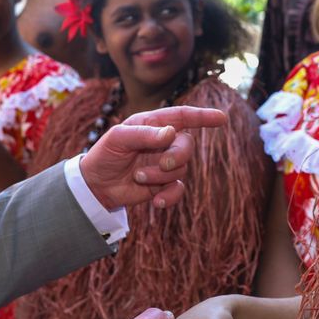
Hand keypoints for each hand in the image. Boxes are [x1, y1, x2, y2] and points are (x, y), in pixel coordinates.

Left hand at [80, 106, 226, 209]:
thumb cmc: (104, 154)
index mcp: (153, 123)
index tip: (222, 118)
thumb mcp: (118, 138)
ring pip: (181, 168)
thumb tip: (170, 133)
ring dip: (160, 176)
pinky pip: (178, 189)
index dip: (203, 116)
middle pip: (187, 145)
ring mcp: (164, 163)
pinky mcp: (163, 184)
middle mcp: (163, 141)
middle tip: (163, 164)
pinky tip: (156, 201)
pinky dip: (170, 196)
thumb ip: (144, 134)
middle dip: (178, 155)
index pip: (183, 116)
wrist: (96, 185)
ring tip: (138, 177)